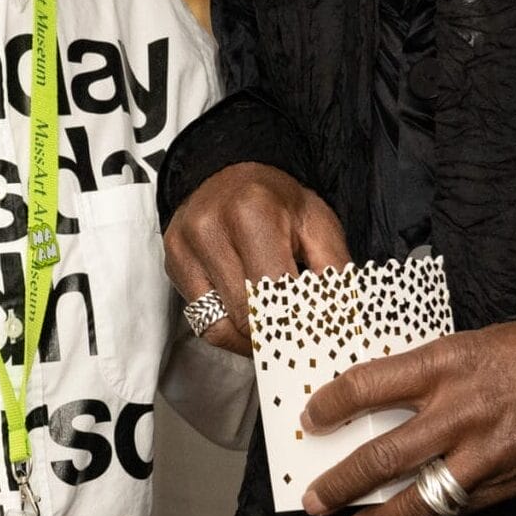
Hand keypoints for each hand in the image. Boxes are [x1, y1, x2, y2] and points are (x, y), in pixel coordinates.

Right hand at [162, 164, 349, 356]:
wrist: (233, 174)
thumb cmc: (277, 201)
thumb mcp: (318, 224)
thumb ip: (333, 271)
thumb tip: (342, 322)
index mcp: (252, 213)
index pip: (274, 293)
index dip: (299, 324)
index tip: (316, 340)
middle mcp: (210, 228)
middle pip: (246, 314)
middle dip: (277, 334)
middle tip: (301, 341)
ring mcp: (185, 247)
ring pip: (221, 326)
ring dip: (252, 338)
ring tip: (276, 331)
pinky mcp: (174, 263)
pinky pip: (203, 322)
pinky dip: (231, 330)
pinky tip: (250, 319)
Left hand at [300, 322, 515, 515]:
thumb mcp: (464, 344)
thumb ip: (422, 374)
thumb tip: (374, 401)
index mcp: (442, 364)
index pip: (367, 385)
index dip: (332, 404)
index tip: (313, 418)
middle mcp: (456, 411)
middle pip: (382, 454)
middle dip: (341, 480)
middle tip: (314, 496)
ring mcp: (479, 453)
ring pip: (416, 496)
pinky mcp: (501, 483)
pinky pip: (452, 508)